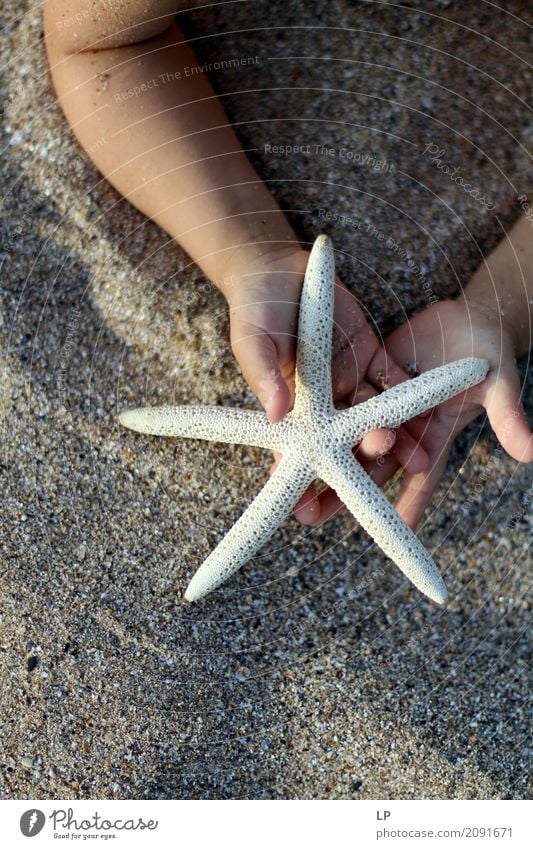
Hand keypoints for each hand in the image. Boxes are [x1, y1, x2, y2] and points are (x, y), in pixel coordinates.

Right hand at [222, 245, 429, 522]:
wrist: (280, 271)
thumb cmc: (255, 308)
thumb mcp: (251, 340)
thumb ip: (263, 374)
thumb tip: (277, 413)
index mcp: (291, 408)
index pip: (297, 453)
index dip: (304, 483)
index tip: (308, 513)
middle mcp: (323, 404)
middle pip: (345, 444)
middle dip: (362, 466)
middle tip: (379, 474)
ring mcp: (350, 383)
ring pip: (376, 419)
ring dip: (396, 440)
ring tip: (416, 460)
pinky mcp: (372, 358)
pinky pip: (395, 382)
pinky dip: (412, 398)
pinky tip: (431, 414)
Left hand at [311, 296, 532, 529]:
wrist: (470, 314)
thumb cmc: (491, 349)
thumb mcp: (499, 383)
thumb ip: (508, 416)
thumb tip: (532, 453)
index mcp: (435, 434)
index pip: (420, 479)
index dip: (406, 505)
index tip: (387, 534)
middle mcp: (403, 426)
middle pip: (369, 465)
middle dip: (341, 492)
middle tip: (310, 514)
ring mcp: (382, 402)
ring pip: (346, 436)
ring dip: (320, 457)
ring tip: (288, 478)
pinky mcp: (366, 376)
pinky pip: (339, 397)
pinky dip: (318, 413)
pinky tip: (289, 429)